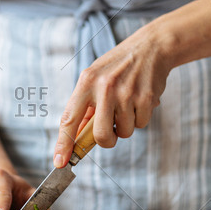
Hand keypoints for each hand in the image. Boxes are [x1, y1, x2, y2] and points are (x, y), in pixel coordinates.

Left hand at [53, 23, 171, 166]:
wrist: (151, 47)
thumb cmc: (117, 67)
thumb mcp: (95, 79)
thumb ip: (85, 108)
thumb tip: (77, 139)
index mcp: (86, 82)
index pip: (69, 119)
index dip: (63, 144)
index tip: (59, 162)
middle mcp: (104, 88)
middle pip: (100, 135)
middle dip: (106, 140)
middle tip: (111, 131)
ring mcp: (126, 93)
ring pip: (124, 132)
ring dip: (126, 125)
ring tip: (128, 103)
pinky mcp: (146, 98)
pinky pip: (141, 124)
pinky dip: (140, 117)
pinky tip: (140, 99)